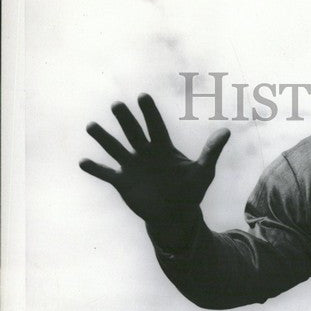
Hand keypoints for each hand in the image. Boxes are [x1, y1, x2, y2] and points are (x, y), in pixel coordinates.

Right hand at [79, 95, 230, 223]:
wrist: (176, 214)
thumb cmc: (191, 190)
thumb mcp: (203, 172)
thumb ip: (211, 152)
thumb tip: (226, 131)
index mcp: (163, 148)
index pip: (155, 126)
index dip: (150, 112)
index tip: (143, 96)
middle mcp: (144, 153)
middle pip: (133, 132)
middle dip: (126, 120)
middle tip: (117, 105)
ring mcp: (131, 166)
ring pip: (115, 149)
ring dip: (104, 138)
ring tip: (91, 126)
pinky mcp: (122, 182)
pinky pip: (106, 174)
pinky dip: (95, 169)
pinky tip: (83, 162)